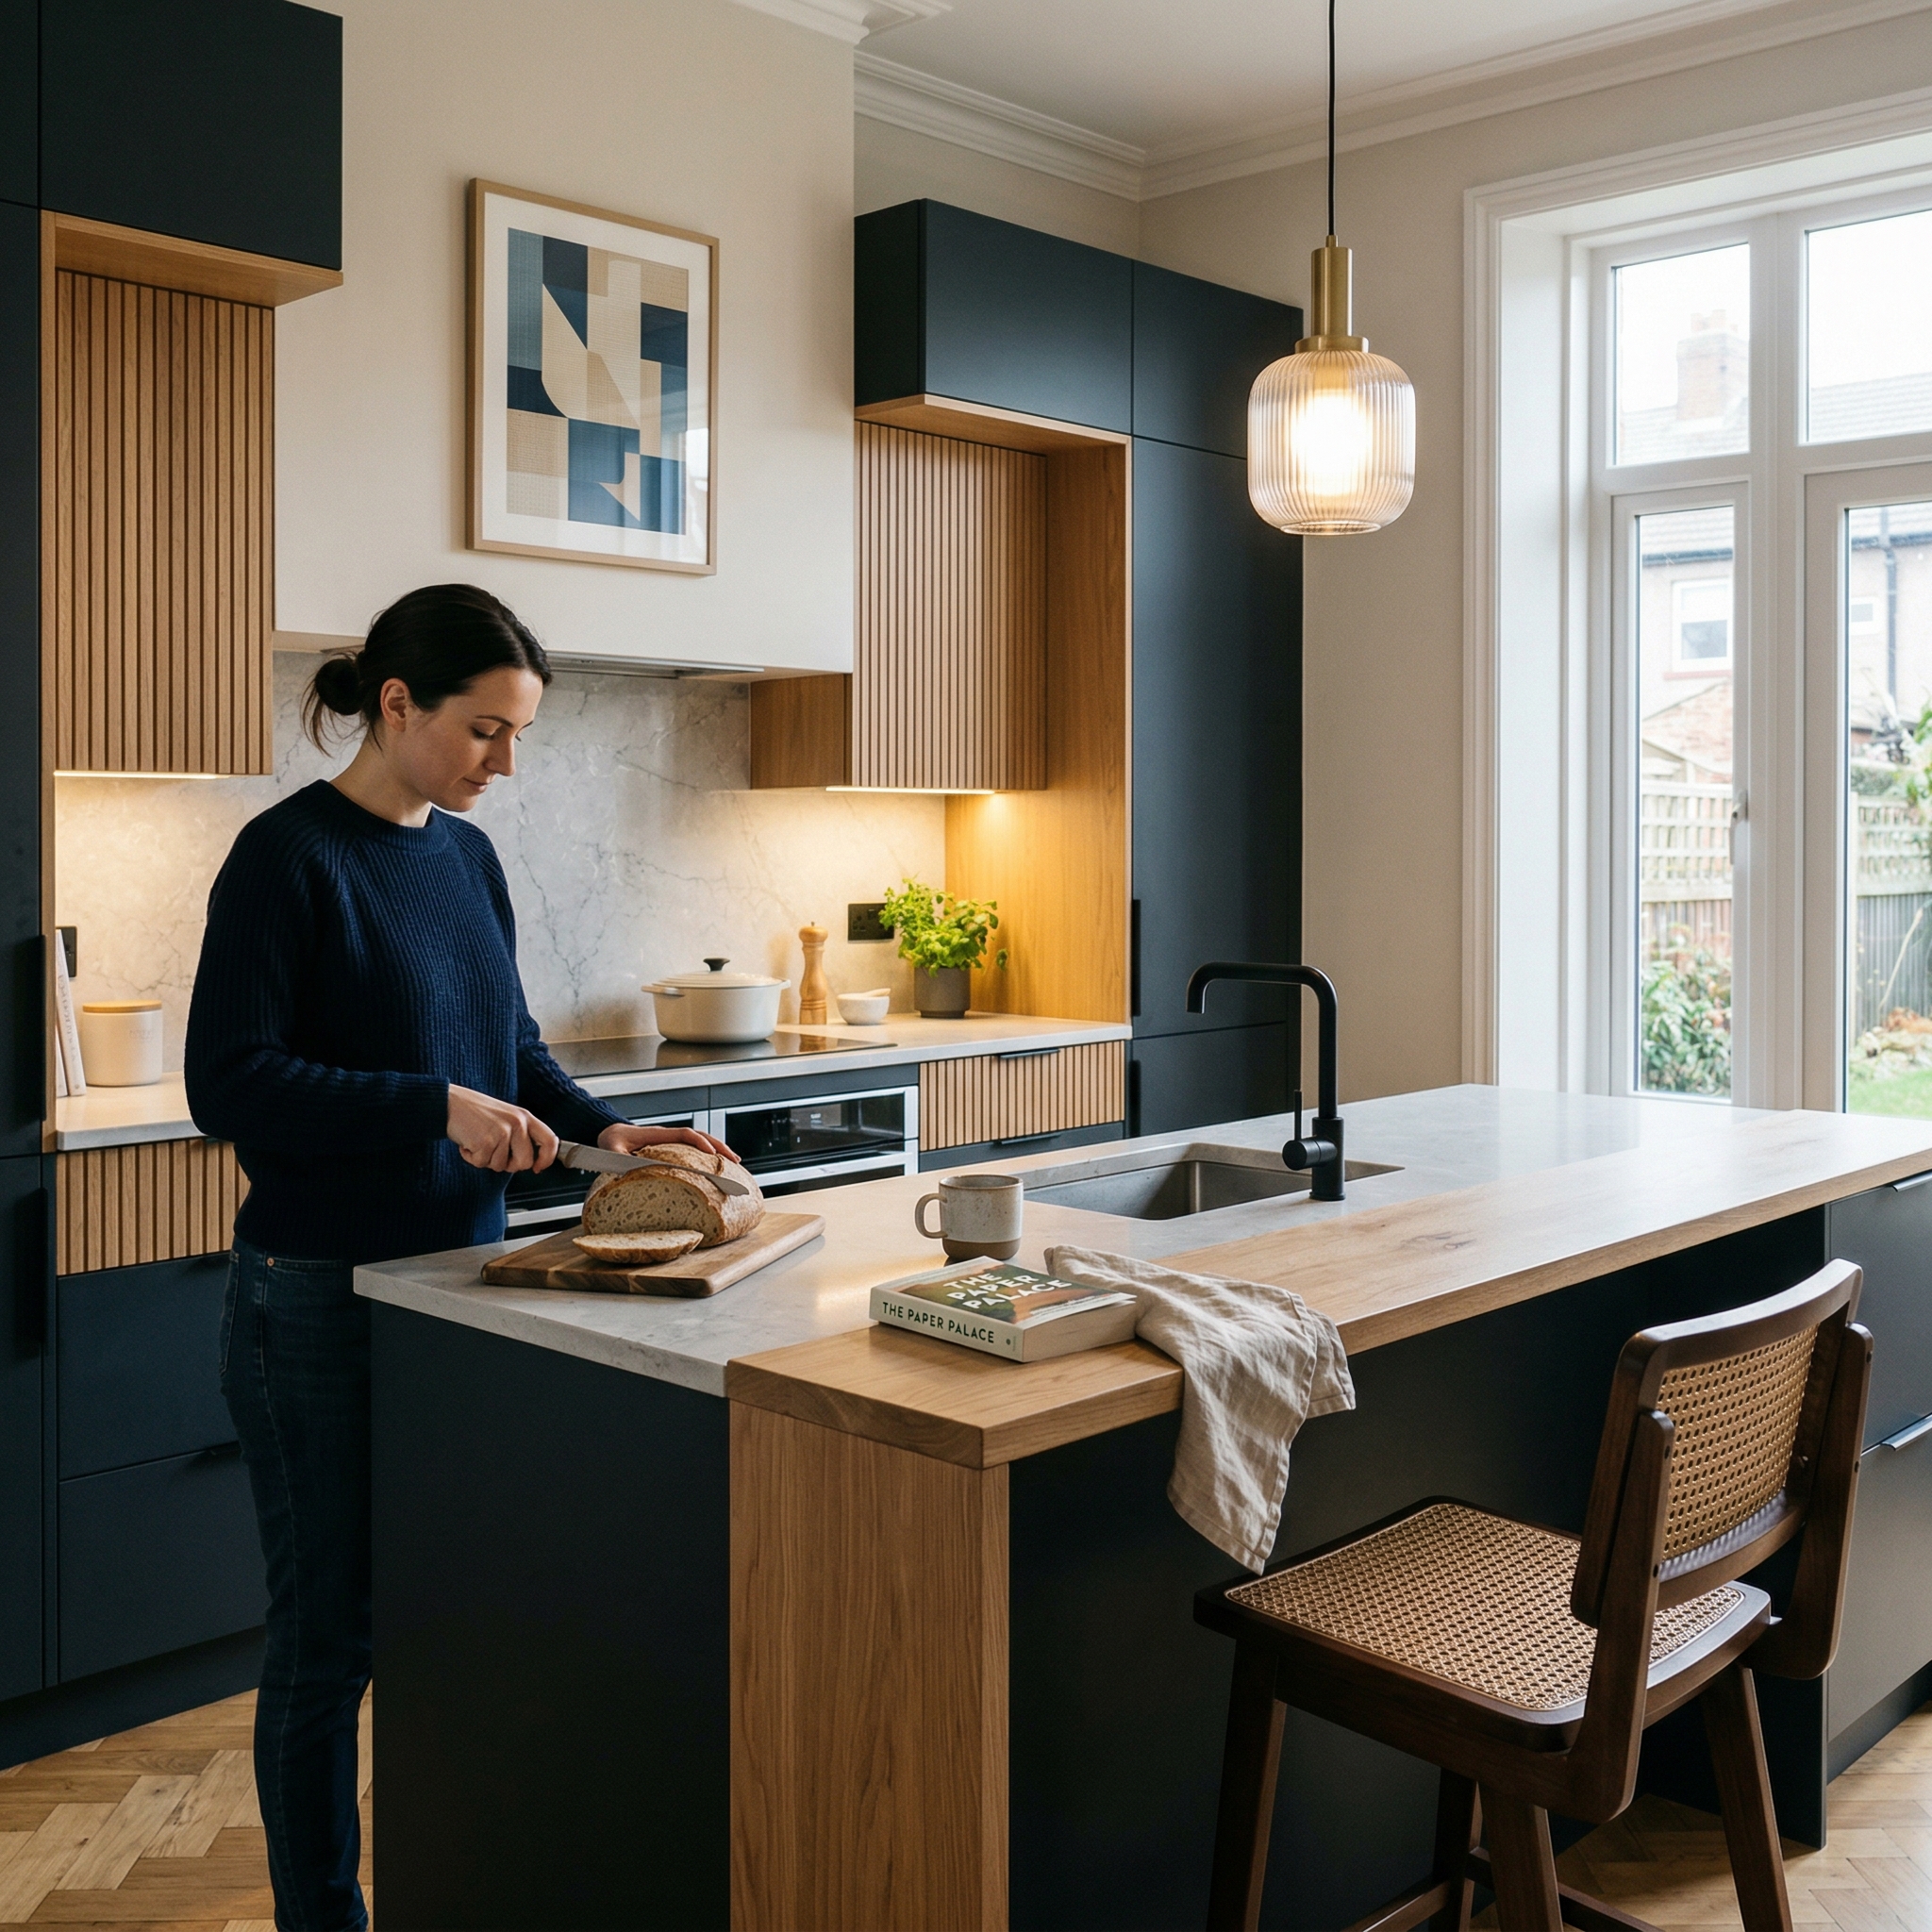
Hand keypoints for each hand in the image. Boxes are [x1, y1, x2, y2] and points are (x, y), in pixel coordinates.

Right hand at [447, 1084, 559, 1172]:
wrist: (450, 1102)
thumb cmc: (475, 1111)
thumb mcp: (505, 1117)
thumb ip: (519, 1134)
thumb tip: (529, 1161)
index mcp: (524, 1116)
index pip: (550, 1140)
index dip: (547, 1159)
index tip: (538, 1168)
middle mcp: (517, 1123)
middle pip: (525, 1163)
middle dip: (509, 1165)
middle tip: (494, 1153)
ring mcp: (502, 1132)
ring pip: (500, 1166)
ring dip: (485, 1159)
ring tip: (477, 1140)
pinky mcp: (485, 1142)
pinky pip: (481, 1163)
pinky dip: (471, 1157)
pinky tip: (467, 1142)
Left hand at [599, 1121, 736, 1161]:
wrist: (608, 1134)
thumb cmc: (610, 1143)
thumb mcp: (611, 1152)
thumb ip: (619, 1162)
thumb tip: (629, 1175)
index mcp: (656, 1135)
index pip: (684, 1134)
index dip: (698, 1142)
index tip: (710, 1153)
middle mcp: (668, 1137)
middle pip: (700, 1136)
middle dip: (719, 1146)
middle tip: (734, 1160)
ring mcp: (671, 1142)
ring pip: (701, 1141)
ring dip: (718, 1150)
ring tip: (734, 1163)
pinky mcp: (672, 1149)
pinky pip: (694, 1149)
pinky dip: (709, 1155)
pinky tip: (717, 1166)